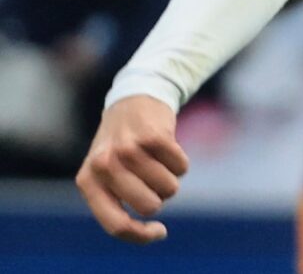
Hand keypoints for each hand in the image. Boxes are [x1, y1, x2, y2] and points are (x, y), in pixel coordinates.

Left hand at [77, 96, 186, 244]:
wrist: (132, 100)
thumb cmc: (121, 148)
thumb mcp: (105, 175)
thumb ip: (115, 202)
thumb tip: (151, 231)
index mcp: (87, 182)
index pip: (117, 224)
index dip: (142, 235)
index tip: (161, 231)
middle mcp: (104, 166)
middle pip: (149, 206)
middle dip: (158, 197)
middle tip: (152, 180)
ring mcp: (129, 149)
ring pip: (169, 188)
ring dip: (170, 179)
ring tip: (158, 162)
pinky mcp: (154, 135)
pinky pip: (181, 166)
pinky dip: (181, 162)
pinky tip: (168, 149)